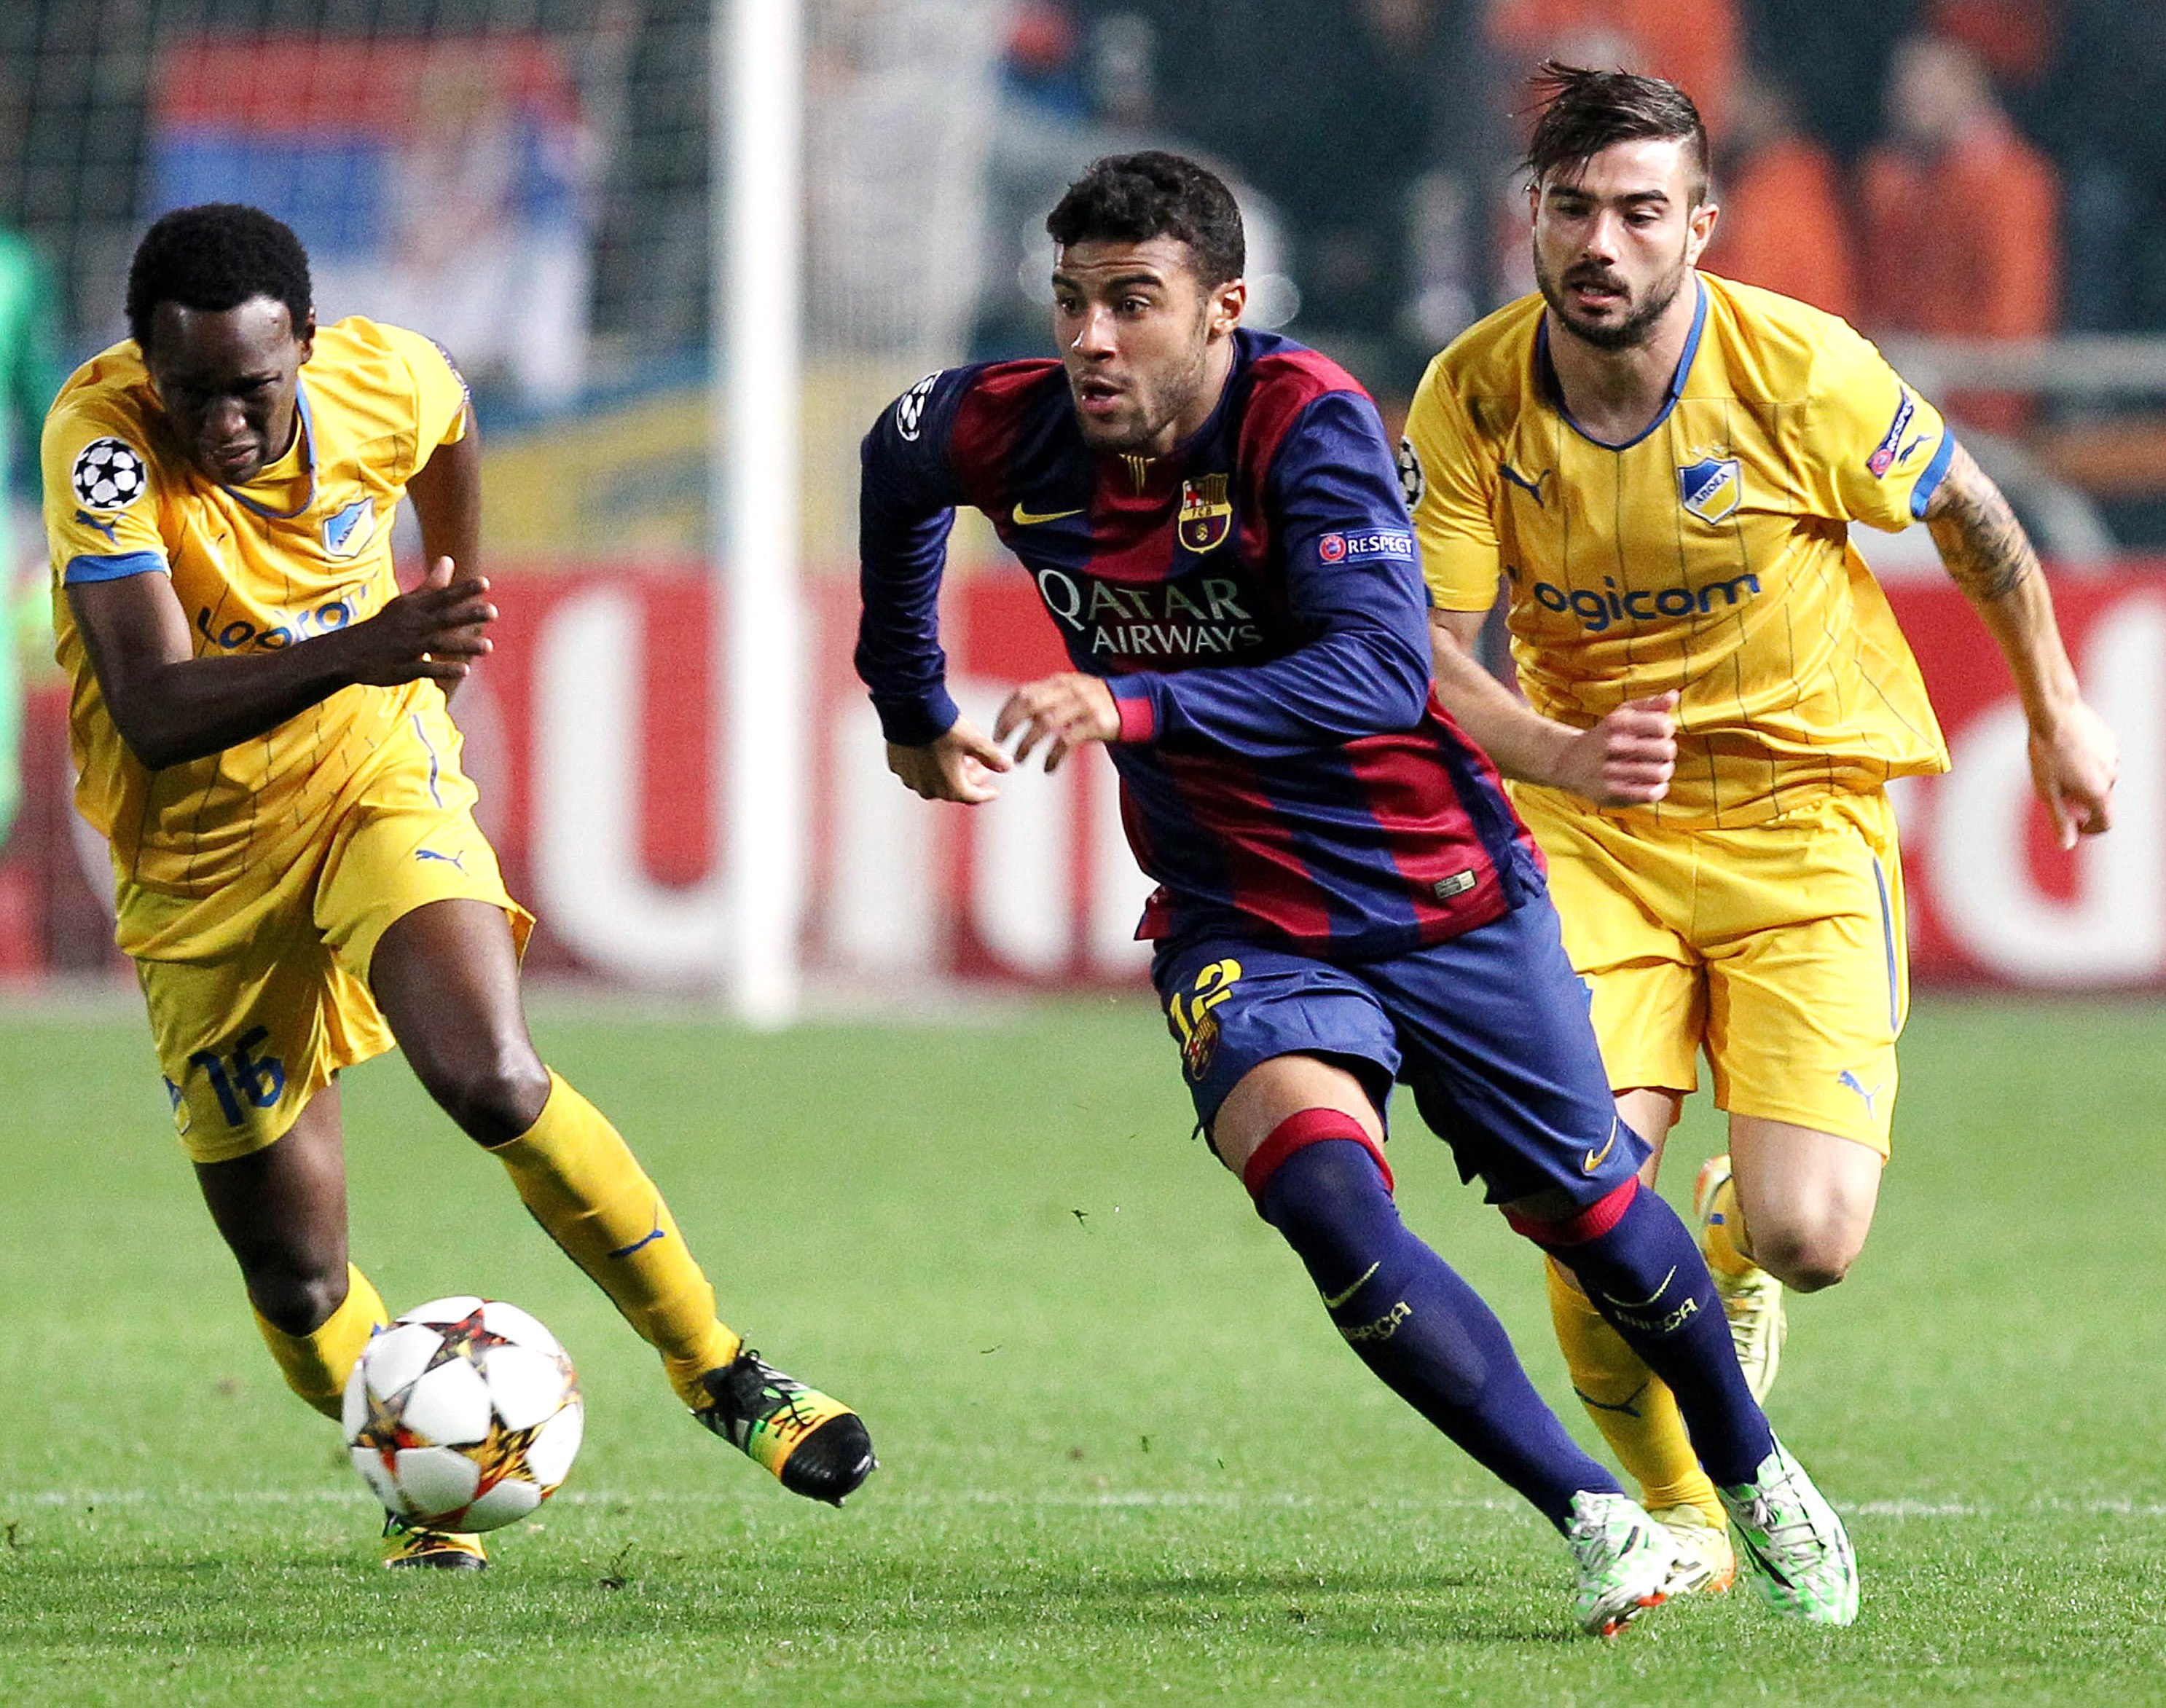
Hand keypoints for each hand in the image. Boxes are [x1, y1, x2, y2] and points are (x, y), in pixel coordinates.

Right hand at [338, 556, 495, 686]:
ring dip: (463, 646)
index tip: (485, 583)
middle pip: (444, 618)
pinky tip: (465, 670)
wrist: (350, 651)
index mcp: (414, 608)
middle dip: (467, 615)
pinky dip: (444, 669)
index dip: (463, 590)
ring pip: (439, 644)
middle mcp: (413, 625)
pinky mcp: (404, 669)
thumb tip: (449, 560)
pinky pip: (426, 669)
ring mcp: (408, 647)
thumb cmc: (386, 624)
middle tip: (494, 612)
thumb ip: (432, 584)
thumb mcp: (407, 602)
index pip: (442, 596)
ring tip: (489, 647)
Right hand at [887, 716, 1012, 803]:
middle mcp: (928, 789)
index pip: (973, 797)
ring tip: (958, 757)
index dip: (986, 794)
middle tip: (980, 766)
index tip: (994, 791)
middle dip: (969, 778)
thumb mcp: (974, 740)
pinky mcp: (897, 766)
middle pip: (954, 789)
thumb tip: (1008, 765)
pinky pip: (916, 771)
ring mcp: (910, 778)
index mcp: (950, 788)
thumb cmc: (944, 726)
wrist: (908, 710)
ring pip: (934, 781)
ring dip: (948, 772)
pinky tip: (934, 752)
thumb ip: (992, 756)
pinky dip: (928, 766)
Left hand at [993, 672, 1118, 773]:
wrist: (1136, 703)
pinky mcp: (1097, 723)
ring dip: (1028, 743)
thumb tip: (1016, 714)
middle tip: (1001, 745)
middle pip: (1030, 705)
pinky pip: (1068, 740)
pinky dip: (1053, 756)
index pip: (1023, 693)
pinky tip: (1048, 768)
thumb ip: (1049, 699)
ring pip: (1046, 723)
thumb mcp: (1072, 692)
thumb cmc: (1097, 703)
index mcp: (1059, 682)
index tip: (997, 732)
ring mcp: (1084, 705)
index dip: (1006, 713)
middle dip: (1011, 726)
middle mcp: (1069, 689)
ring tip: (1020, 758)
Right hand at [1551, 692, 1676, 806]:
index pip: (1662, 725)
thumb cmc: (1605, 736)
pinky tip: (1653, 785)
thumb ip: (1650, 704)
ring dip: (1664, 771)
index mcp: (1617, 723)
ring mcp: (1610, 771)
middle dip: (1668, 752)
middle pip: (1666, 750)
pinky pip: (1649, 794)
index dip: (1667, 730)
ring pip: (1660, 773)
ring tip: (1658, 769)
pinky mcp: (1610, 793)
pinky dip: (1658, 790)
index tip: (1658, 733)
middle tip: (1659, 754)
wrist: (1568, 762)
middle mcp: (1612, 745)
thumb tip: (1674, 695)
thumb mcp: (1622, 714)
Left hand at [2030, 696, 2116, 847]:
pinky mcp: (2110, 740)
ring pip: (2100, 776)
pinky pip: (2100, 757)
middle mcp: (2111, 776)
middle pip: (2100, 798)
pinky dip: (2088, 759)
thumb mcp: (2047, 791)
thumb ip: (2059, 819)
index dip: (2091, 829)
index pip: (2106, 823)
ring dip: (2085, 777)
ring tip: (2059, 762)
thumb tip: (2065, 845)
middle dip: (2081, 799)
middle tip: (2056, 785)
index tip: (2075, 824)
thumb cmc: (2045, 754)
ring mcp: (2113, 756)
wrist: (2053, 713)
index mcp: (2097, 792)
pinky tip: (2068, 748)